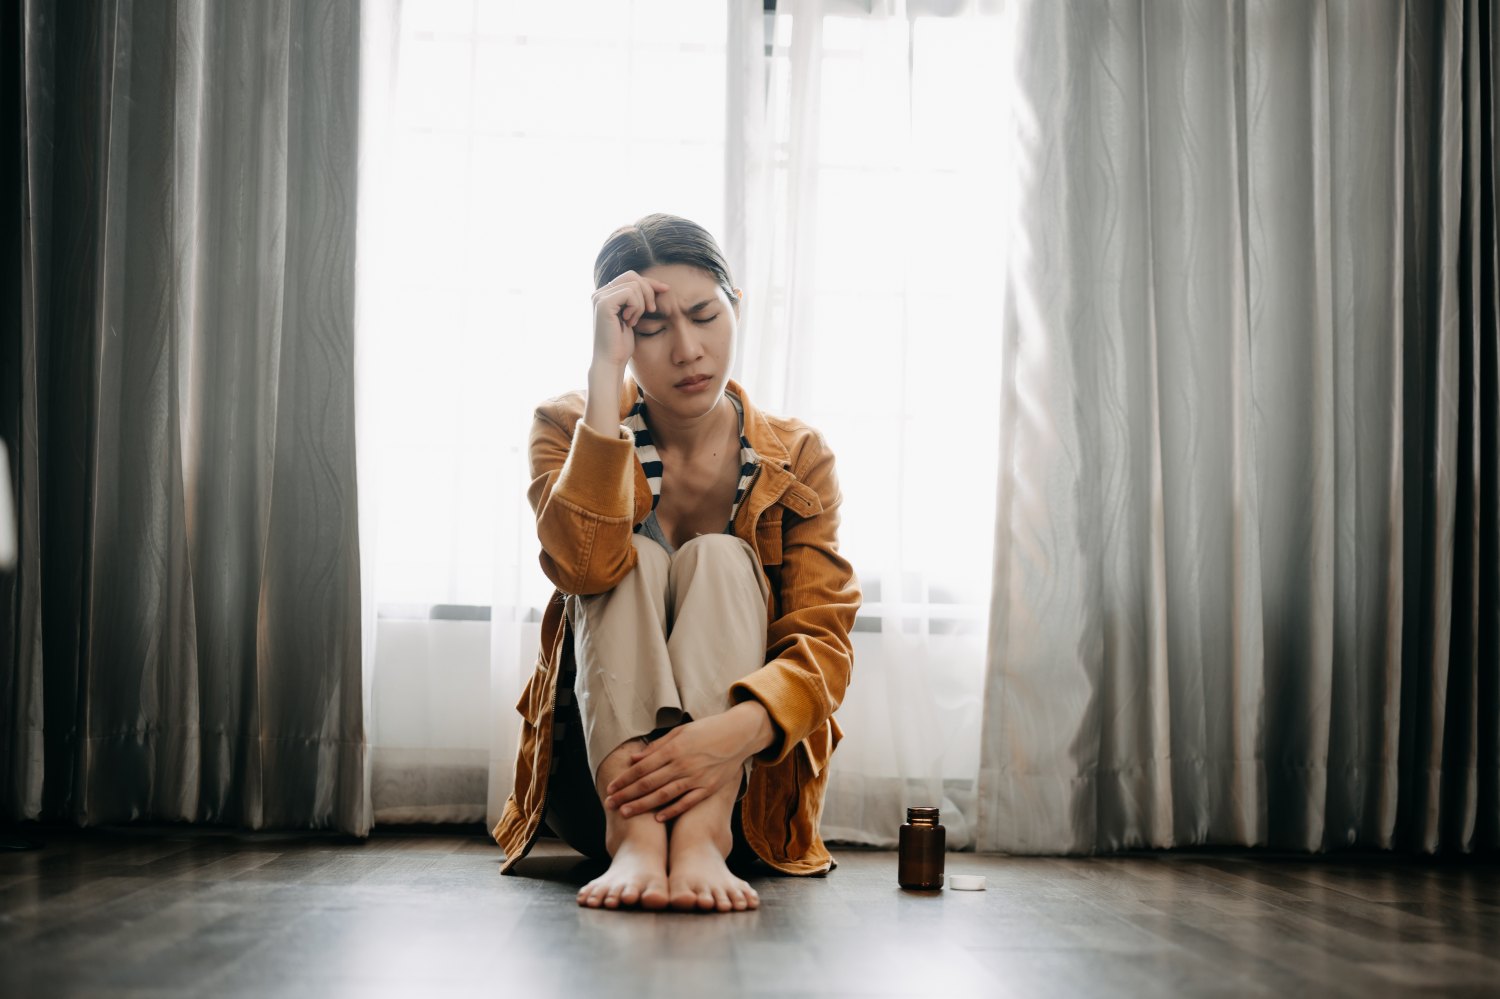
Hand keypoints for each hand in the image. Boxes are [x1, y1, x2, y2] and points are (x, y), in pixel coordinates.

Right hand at [591, 270, 670, 370]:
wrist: (611, 361)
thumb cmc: (622, 344)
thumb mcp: (634, 316)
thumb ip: (638, 299)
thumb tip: (659, 284)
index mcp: (605, 295)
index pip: (630, 277)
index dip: (650, 282)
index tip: (665, 290)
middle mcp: (599, 293)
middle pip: (632, 276)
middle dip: (648, 291)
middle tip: (651, 310)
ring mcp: (600, 297)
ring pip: (634, 284)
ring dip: (641, 304)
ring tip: (633, 321)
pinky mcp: (604, 303)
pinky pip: (630, 293)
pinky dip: (636, 307)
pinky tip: (629, 322)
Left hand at [604, 702, 773, 821]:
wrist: (739, 734)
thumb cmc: (708, 730)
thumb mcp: (680, 731)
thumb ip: (657, 746)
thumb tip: (634, 758)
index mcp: (674, 749)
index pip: (642, 768)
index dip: (625, 779)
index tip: (611, 788)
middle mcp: (683, 765)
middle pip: (649, 783)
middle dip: (627, 794)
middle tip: (610, 804)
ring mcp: (696, 778)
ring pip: (664, 795)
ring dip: (643, 805)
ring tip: (626, 813)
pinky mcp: (709, 788)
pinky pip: (687, 802)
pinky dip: (672, 810)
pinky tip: (657, 818)